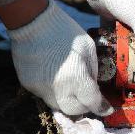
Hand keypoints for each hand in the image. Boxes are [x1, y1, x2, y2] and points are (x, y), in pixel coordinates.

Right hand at [8, 0, 112, 116]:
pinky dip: (53, 91)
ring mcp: (40, 88)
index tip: (107, 109)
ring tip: (72, 86)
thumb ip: (93, 72)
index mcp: (76, 78)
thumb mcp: (89, 49)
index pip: (92, 103)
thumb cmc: (66, 32)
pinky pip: (44, 95)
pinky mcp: (28, 85)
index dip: (102, 108)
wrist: (33, 22)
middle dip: (84, 106)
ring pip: (58, 106)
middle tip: (89, 98)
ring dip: (68, 101)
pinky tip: (56, 76)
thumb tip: (95, 88)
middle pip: (74, 111)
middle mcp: (58, 88)